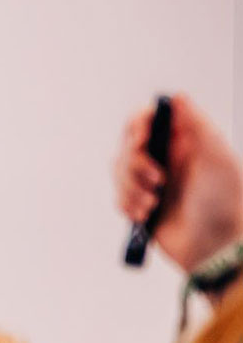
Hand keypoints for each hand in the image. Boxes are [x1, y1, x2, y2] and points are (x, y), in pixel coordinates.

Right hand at [114, 95, 242, 272]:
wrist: (214, 246)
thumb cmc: (224, 200)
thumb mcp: (216, 157)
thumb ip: (196, 125)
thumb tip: (177, 96)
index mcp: (181, 140)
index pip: (146, 119)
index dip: (137, 127)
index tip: (142, 142)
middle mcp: (163, 157)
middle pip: (127, 147)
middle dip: (135, 166)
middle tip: (157, 181)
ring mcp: (149, 181)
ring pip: (118, 173)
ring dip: (131, 189)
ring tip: (153, 204)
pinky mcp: (139, 204)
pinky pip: (118, 198)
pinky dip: (128, 206)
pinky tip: (145, 215)